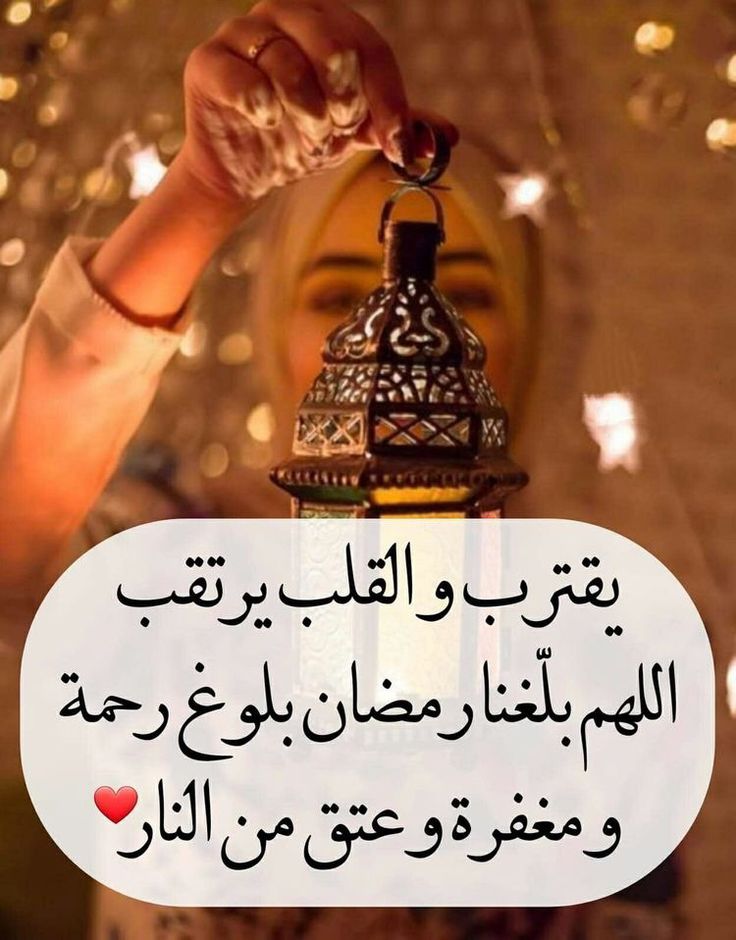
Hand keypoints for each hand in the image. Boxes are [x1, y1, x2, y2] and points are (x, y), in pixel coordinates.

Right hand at [176, 0, 457, 203]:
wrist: (248, 172)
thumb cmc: (303, 137)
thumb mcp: (357, 132)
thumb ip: (398, 127)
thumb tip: (445, 137)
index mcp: (324, 19)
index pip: (369, 48)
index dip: (388, 98)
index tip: (397, 143)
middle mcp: (283, 14)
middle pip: (332, 44)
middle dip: (344, 102)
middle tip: (337, 130)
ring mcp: (240, 35)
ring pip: (288, 65)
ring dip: (305, 114)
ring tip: (304, 135)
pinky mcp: (207, 65)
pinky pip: (243, 82)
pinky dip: (263, 112)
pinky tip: (266, 126)